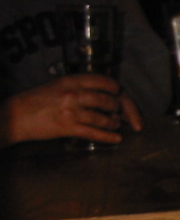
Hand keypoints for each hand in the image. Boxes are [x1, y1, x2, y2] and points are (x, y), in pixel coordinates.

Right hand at [0, 74, 142, 146]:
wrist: (15, 115)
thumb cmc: (37, 100)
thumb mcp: (58, 85)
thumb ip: (79, 88)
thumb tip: (104, 96)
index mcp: (72, 80)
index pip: (104, 81)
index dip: (116, 88)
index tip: (121, 93)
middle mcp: (74, 94)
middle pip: (109, 100)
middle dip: (121, 109)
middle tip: (123, 114)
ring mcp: (72, 111)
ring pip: (104, 118)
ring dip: (114, 123)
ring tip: (117, 124)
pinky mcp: (68, 127)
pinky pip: (95, 133)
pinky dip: (109, 137)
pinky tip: (117, 139)